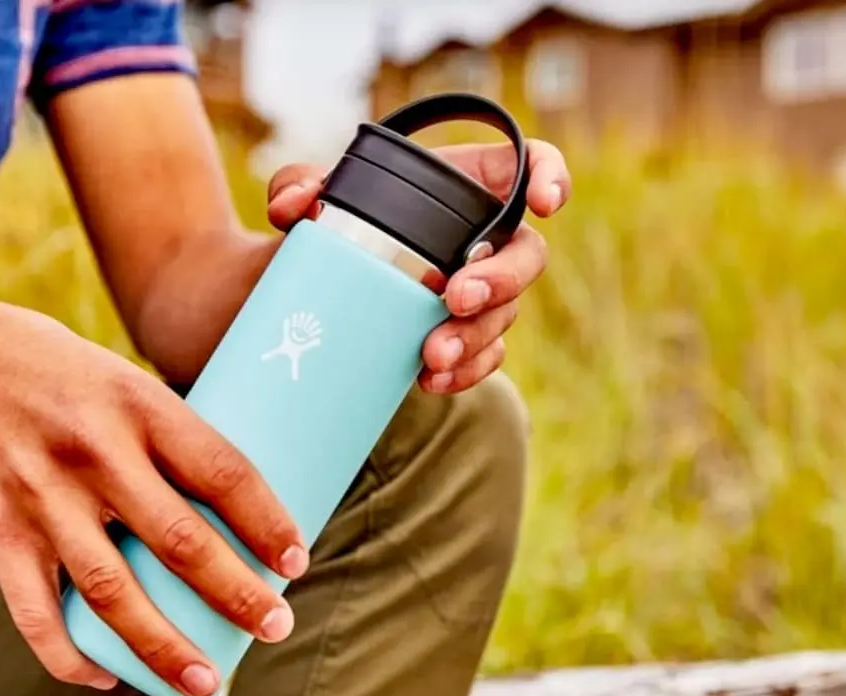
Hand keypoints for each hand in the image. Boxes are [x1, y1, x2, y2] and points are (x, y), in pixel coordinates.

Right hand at [0, 283, 307, 695]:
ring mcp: (41, 494)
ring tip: (205, 682)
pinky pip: (36, 611)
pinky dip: (72, 654)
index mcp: (139, 405)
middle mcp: (94, 450)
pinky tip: (107, 674)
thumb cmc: (55, 371)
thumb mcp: (121, 377)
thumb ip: (164, 436)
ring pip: (114, 591)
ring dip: (164, 645)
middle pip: (179, 540)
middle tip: (276, 626)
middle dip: (236, 594)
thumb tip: (229, 503)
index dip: (267, 522)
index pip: (222, 471)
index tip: (296, 563)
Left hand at [266, 139, 569, 392]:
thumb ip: (295, 186)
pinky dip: (465, 371)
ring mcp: (478, 292)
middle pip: (526, 254)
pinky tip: (432, 381)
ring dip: (476, 336)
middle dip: (503, 279)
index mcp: (461, 187)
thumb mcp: (304, 206)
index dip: (550, 175)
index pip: (526, 165)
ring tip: (432, 355)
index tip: (545, 203)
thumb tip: (295, 205)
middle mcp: (481, 239)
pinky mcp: (463, 337)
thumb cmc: (318, 236)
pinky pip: (484, 356)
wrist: (303, 304)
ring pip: (505, 313)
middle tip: (455, 297)